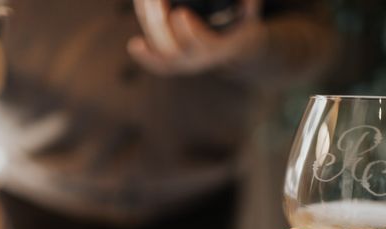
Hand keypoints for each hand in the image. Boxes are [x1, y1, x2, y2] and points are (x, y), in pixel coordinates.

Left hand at [129, 0, 265, 74]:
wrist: (237, 53)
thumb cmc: (242, 28)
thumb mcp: (250, 18)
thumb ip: (249, 6)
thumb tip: (249, 0)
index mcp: (219, 48)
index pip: (203, 44)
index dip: (190, 32)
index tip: (181, 13)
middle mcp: (200, 60)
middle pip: (175, 49)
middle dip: (160, 24)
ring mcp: (186, 63)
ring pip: (163, 54)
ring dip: (149, 28)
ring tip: (144, 0)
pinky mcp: (174, 63)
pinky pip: (158, 64)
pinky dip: (146, 56)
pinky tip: (135, 46)